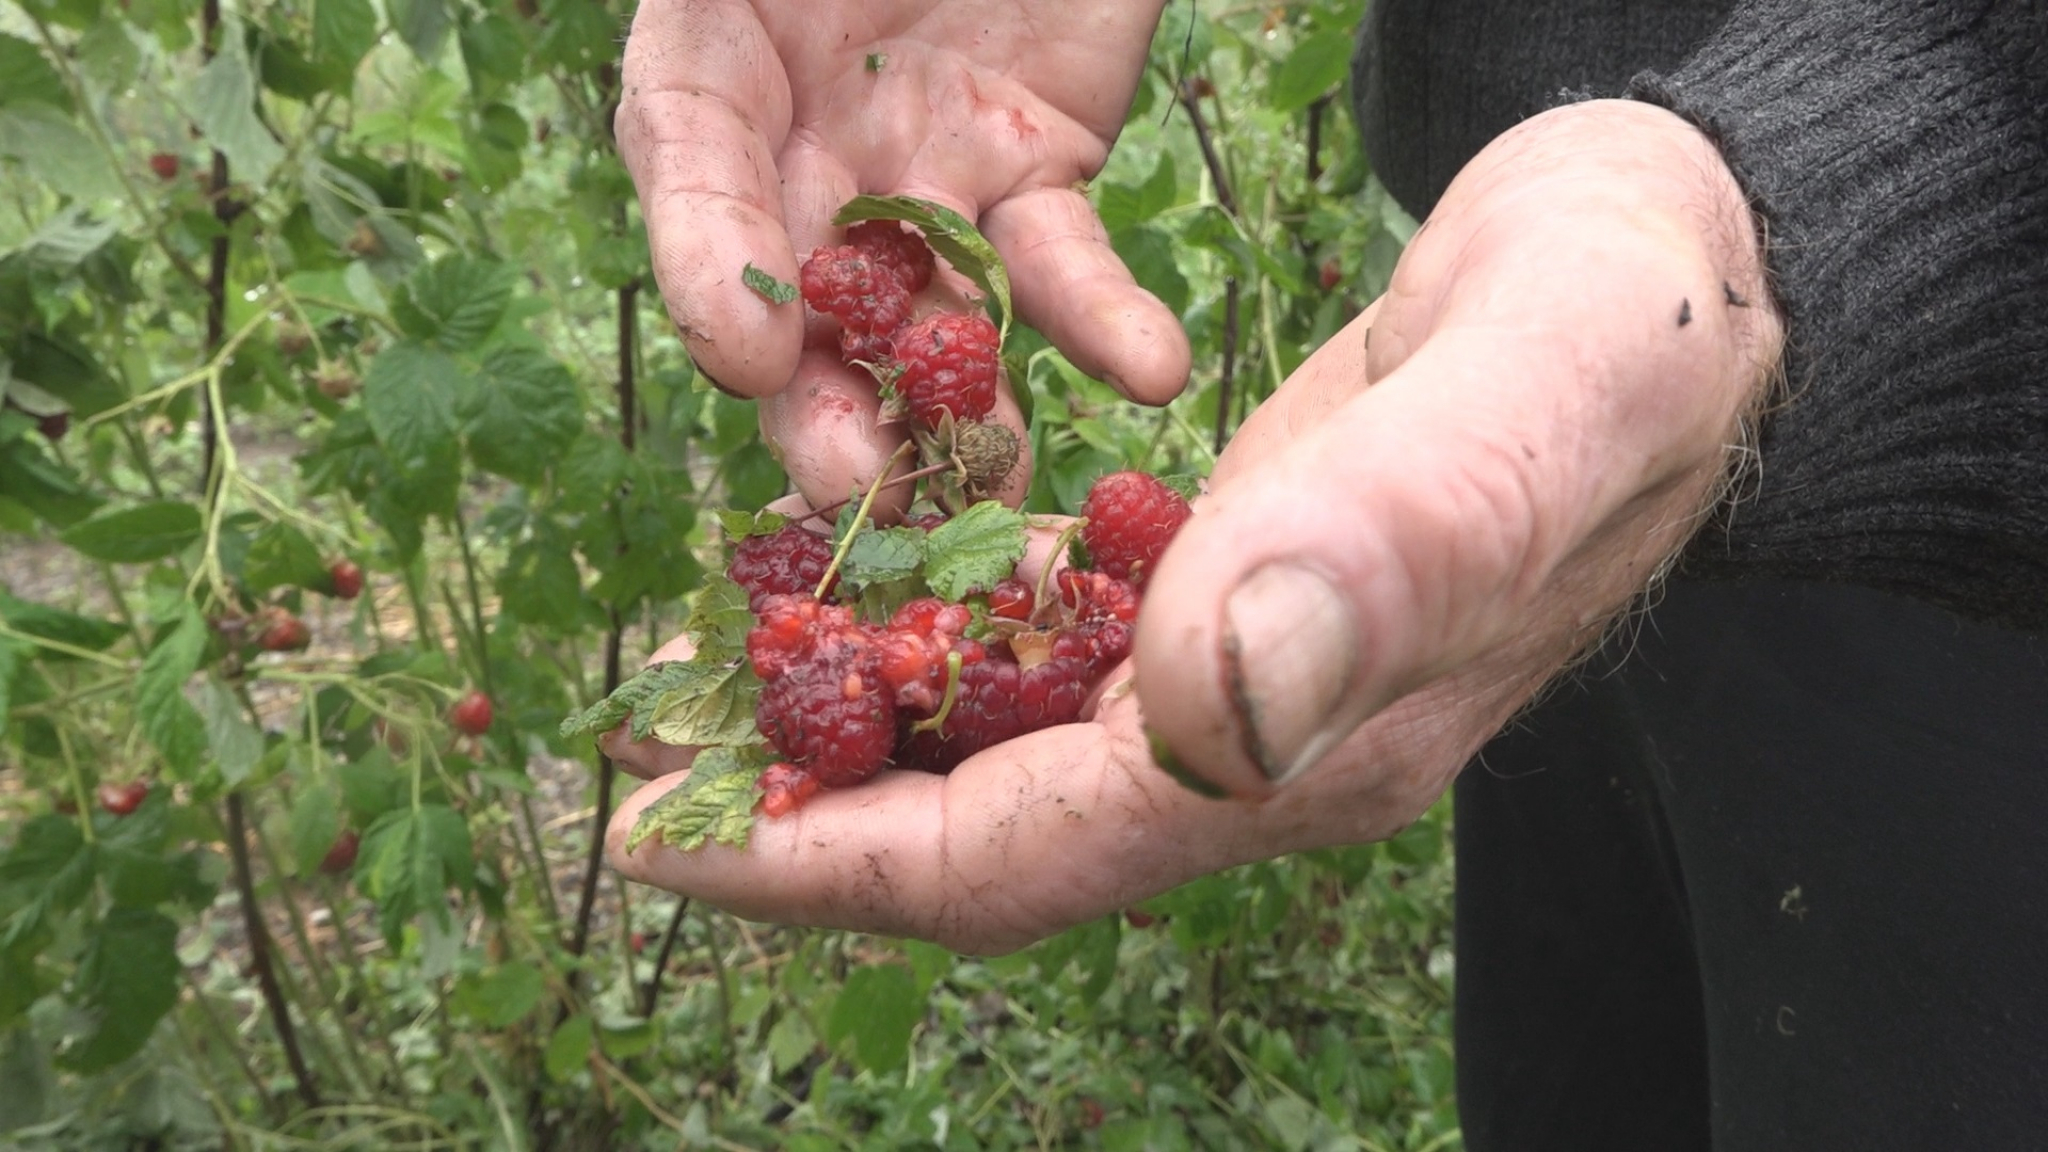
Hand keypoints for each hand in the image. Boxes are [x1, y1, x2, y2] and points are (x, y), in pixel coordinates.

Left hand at [605, 101, 1784, 953]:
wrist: (1698, 284)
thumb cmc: (1635, 324)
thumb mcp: (1541, 388)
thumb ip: (1391, 544)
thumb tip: (1219, 703)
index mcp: (1315, 740)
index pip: (1023, 855)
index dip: (824, 863)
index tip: (656, 831)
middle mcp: (1270, 750)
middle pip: (987, 842)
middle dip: (799, 817)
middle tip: (633, 756)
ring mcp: (1256, 689)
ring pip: (1009, 769)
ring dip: (848, 745)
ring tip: (704, 684)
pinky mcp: (1242, 609)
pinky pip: (1054, 678)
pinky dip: (935, 658)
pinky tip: (861, 606)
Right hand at [616, 0, 1190, 507]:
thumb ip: (735, 31)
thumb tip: (715, 160)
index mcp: (706, 71)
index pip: (689, 178)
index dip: (708, 272)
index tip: (751, 362)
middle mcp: (804, 150)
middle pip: (799, 299)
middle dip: (824, 404)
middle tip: (860, 492)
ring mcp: (924, 174)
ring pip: (931, 316)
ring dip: (963, 410)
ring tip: (1008, 482)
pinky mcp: (1042, 177)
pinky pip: (1065, 265)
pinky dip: (1105, 322)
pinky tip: (1150, 370)